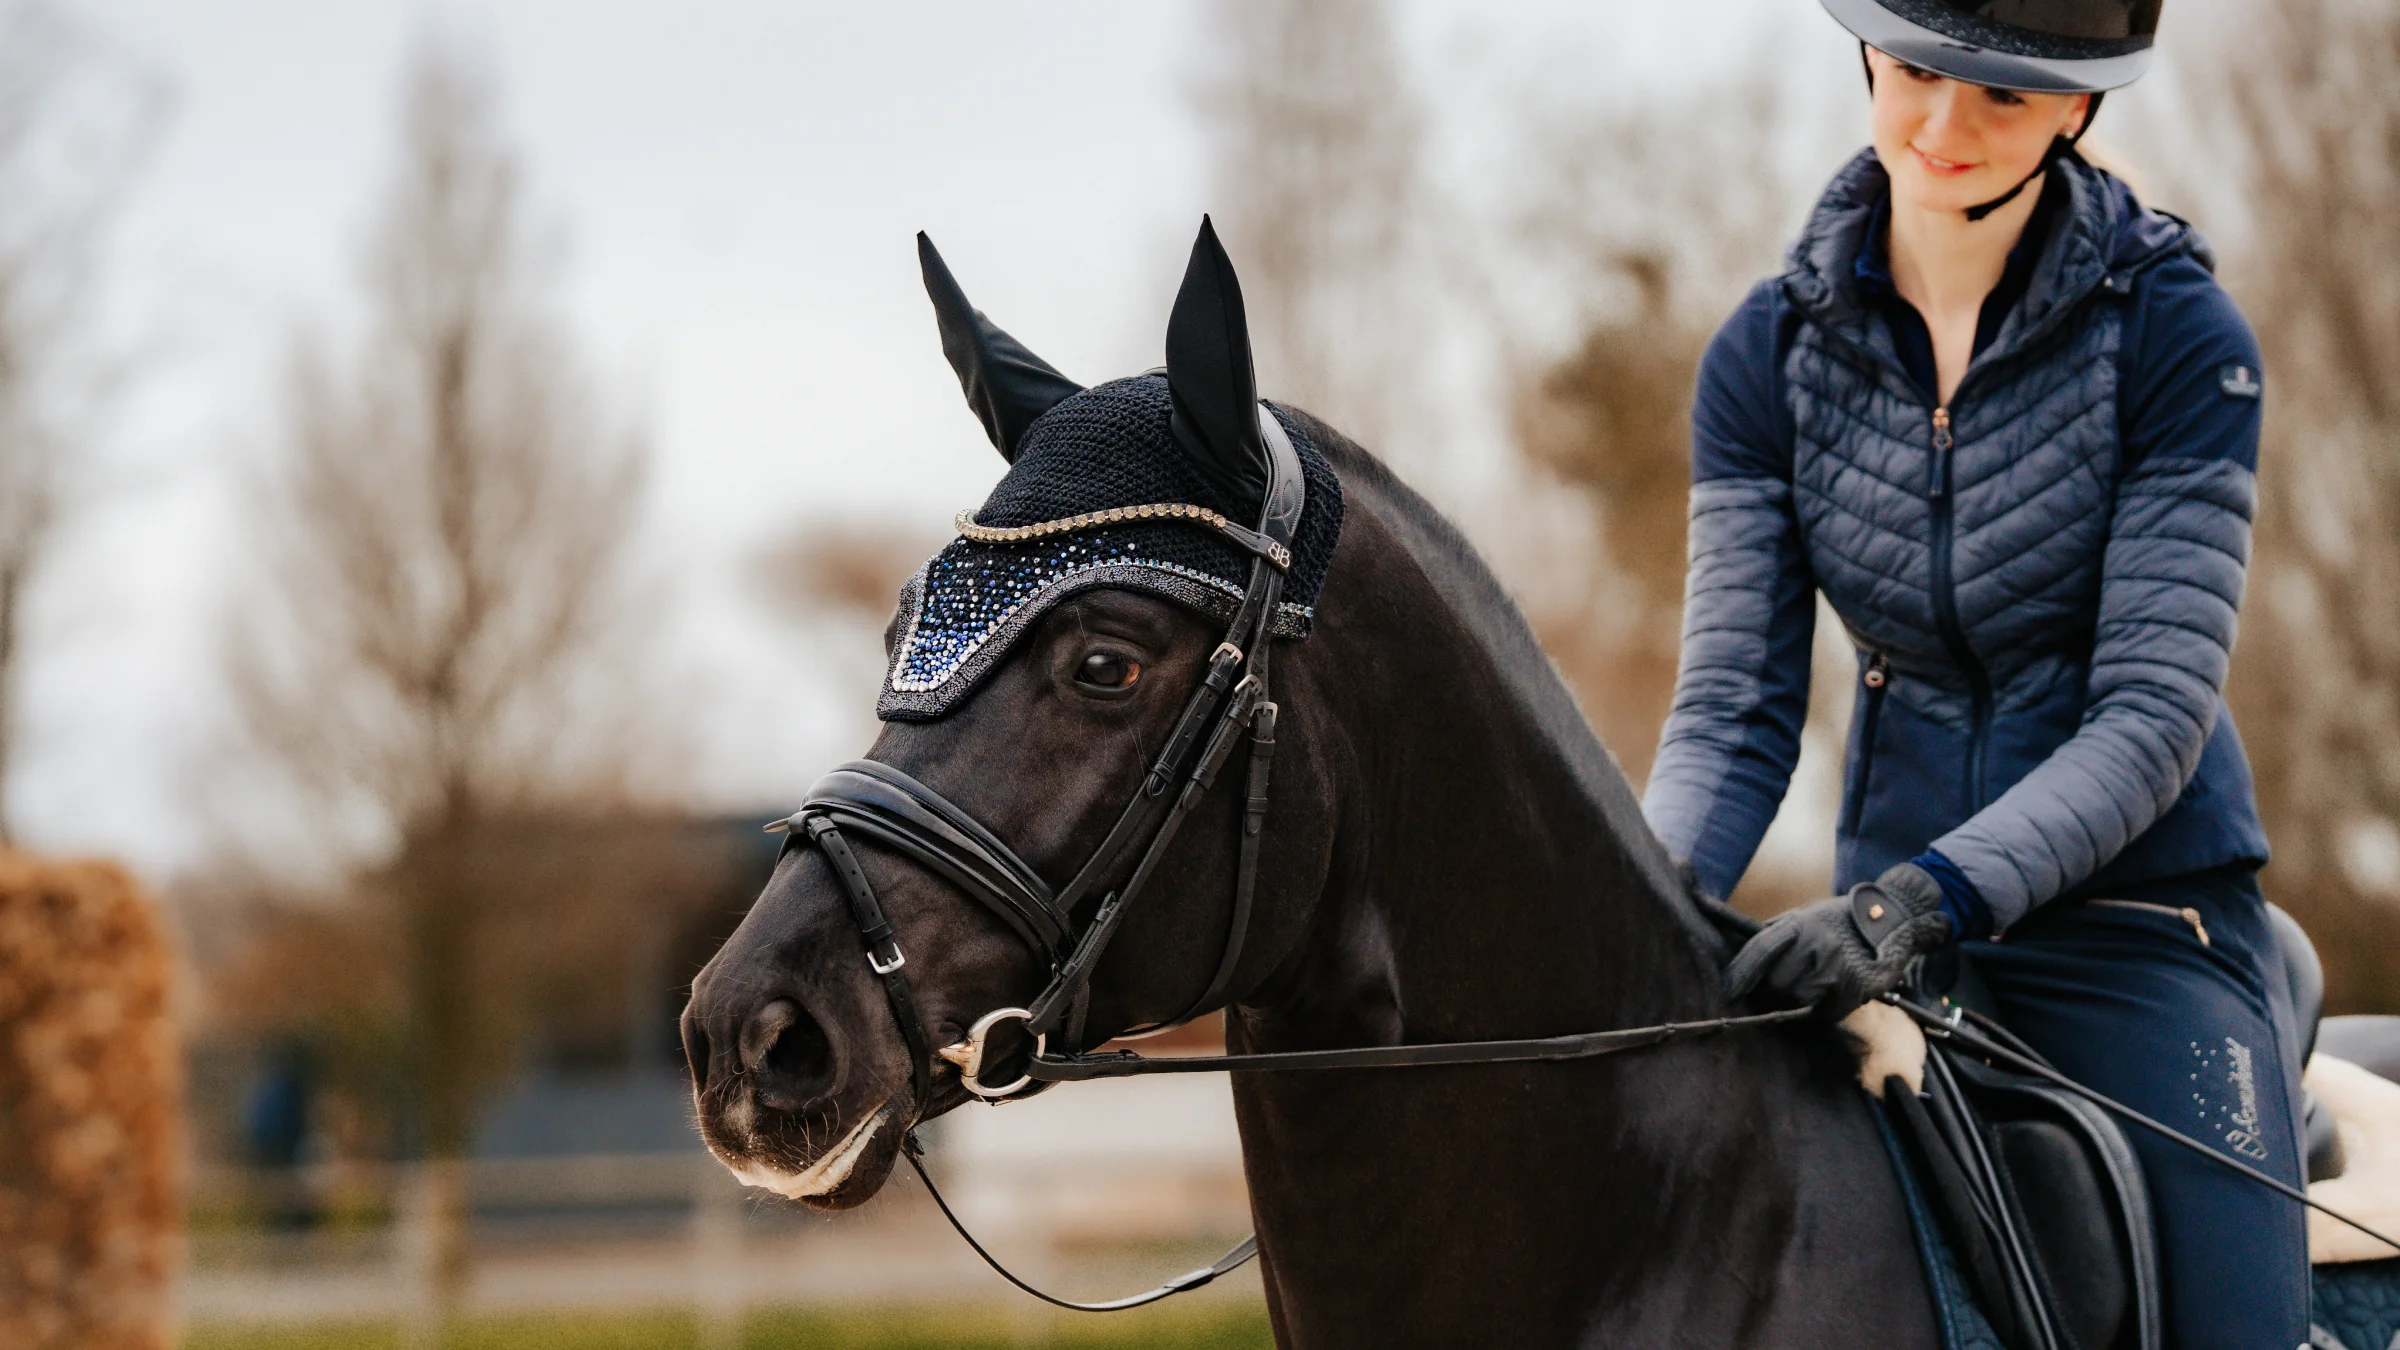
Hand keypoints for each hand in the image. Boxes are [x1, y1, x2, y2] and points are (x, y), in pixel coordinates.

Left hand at [1723, 862, 1952, 1019]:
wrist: (1890, 919)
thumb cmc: (1838, 921)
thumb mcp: (1805, 916)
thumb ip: (1775, 934)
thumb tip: (1740, 956)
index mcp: (1797, 923)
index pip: (1759, 951)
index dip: (1740, 974)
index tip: (1728, 992)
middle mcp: (1814, 942)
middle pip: (1776, 982)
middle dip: (1773, 992)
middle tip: (1778, 993)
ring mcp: (1835, 964)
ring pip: (1799, 999)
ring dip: (1800, 1001)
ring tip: (1810, 990)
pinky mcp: (1855, 985)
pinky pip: (1826, 1012)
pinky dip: (1823, 1011)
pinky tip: (1830, 997)